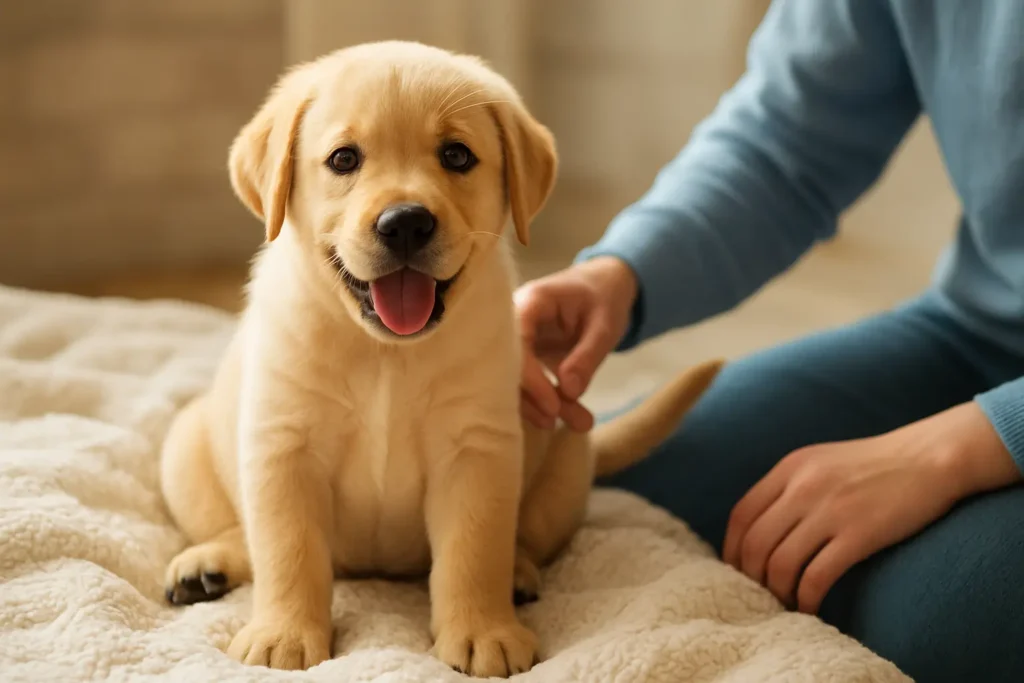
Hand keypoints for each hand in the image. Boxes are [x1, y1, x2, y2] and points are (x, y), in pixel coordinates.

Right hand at [514, 256, 637, 430]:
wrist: (605, 284)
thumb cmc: (604, 296)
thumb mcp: (605, 325)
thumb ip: (587, 356)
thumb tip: (569, 391)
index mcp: (530, 303)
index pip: (515, 344)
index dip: (529, 379)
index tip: (552, 407)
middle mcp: (515, 322)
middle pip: (509, 367)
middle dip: (534, 399)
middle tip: (561, 423)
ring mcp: (519, 341)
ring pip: (518, 380)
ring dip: (544, 406)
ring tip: (581, 423)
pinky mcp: (529, 357)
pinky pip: (531, 383)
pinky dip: (551, 401)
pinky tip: (573, 417)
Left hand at [723, 401, 1019, 613]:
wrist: (929, 457)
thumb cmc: (875, 464)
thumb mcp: (820, 461)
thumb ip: (789, 486)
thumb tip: (760, 527)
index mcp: (790, 468)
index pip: (741, 514)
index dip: (732, 549)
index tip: (736, 571)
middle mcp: (802, 487)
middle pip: (755, 543)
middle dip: (750, 577)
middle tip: (759, 594)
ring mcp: (830, 511)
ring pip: (780, 563)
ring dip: (777, 592)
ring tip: (785, 604)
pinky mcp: (859, 534)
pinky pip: (817, 576)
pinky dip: (807, 598)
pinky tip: (810, 607)